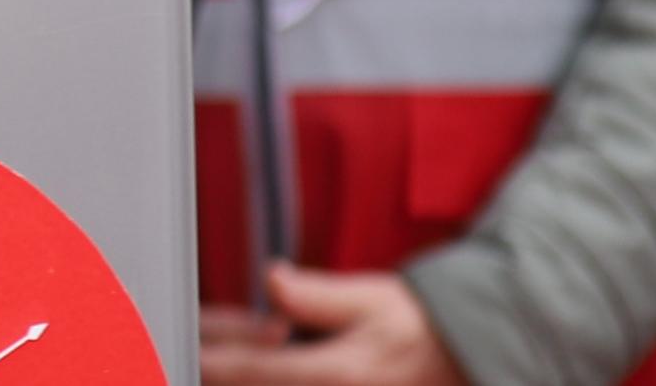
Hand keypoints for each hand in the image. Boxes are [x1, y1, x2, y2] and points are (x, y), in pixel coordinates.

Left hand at [200, 265, 463, 385]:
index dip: (210, 356)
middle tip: (192, 335)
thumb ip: (317, 296)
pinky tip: (264, 353)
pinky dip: (267, 372)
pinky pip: (286, 384)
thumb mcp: (373, 300)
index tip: (182, 339)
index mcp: (337, 376)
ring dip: (242, 370)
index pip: (251, 373)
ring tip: (222, 344)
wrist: (473, 359)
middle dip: (221, 363)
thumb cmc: (425, 328)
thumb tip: (272, 281)